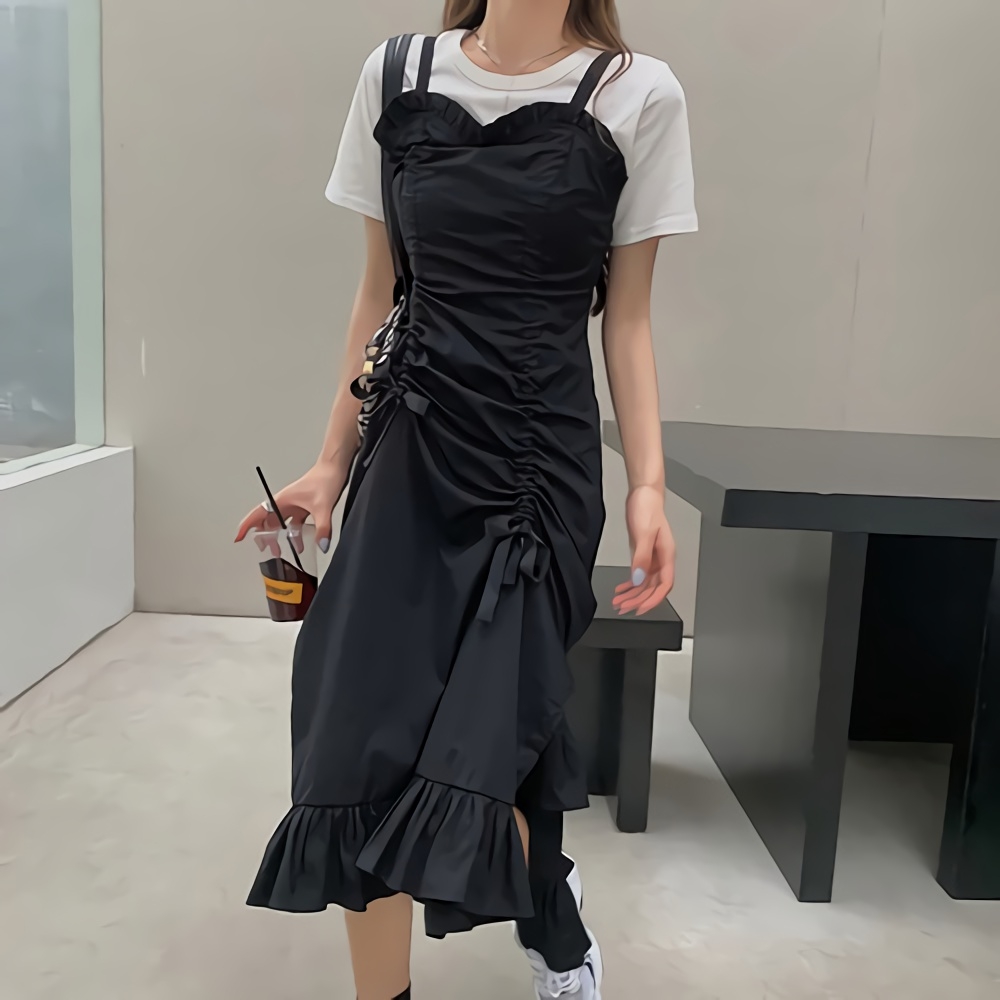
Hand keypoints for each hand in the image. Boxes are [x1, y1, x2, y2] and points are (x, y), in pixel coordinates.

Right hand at [234, 459, 349, 553]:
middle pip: (268, 522)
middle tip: (264, 549)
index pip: (258, 514)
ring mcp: (294, 504)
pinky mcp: (304, 506)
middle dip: (264, 536)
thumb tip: (321, 545)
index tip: (238, 537)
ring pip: (281, 523)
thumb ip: (323, 528)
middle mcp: (285, 503)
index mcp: (282, 500)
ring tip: (280, 551)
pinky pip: (295, 522)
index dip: (246, 526)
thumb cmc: (324, 479)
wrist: (335, 468)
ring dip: (279, 536)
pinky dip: (295, 533)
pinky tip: (300, 543)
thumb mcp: (323, 507)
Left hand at [612, 484, 675, 615]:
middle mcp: (661, 559)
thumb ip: (642, 558)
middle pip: (653, 588)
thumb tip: (639, 579)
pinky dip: (631, 584)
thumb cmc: (648, 508)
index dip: (653, 600)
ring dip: (633, 594)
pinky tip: (622, 589)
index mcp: (667, 555)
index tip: (640, 609)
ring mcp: (653, 557)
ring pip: (645, 583)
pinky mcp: (644, 553)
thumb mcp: (644, 534)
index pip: (664, 585)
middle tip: (624, 608)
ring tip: (619, 602)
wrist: (644, 493)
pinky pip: (639, 574)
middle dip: (639, 600)